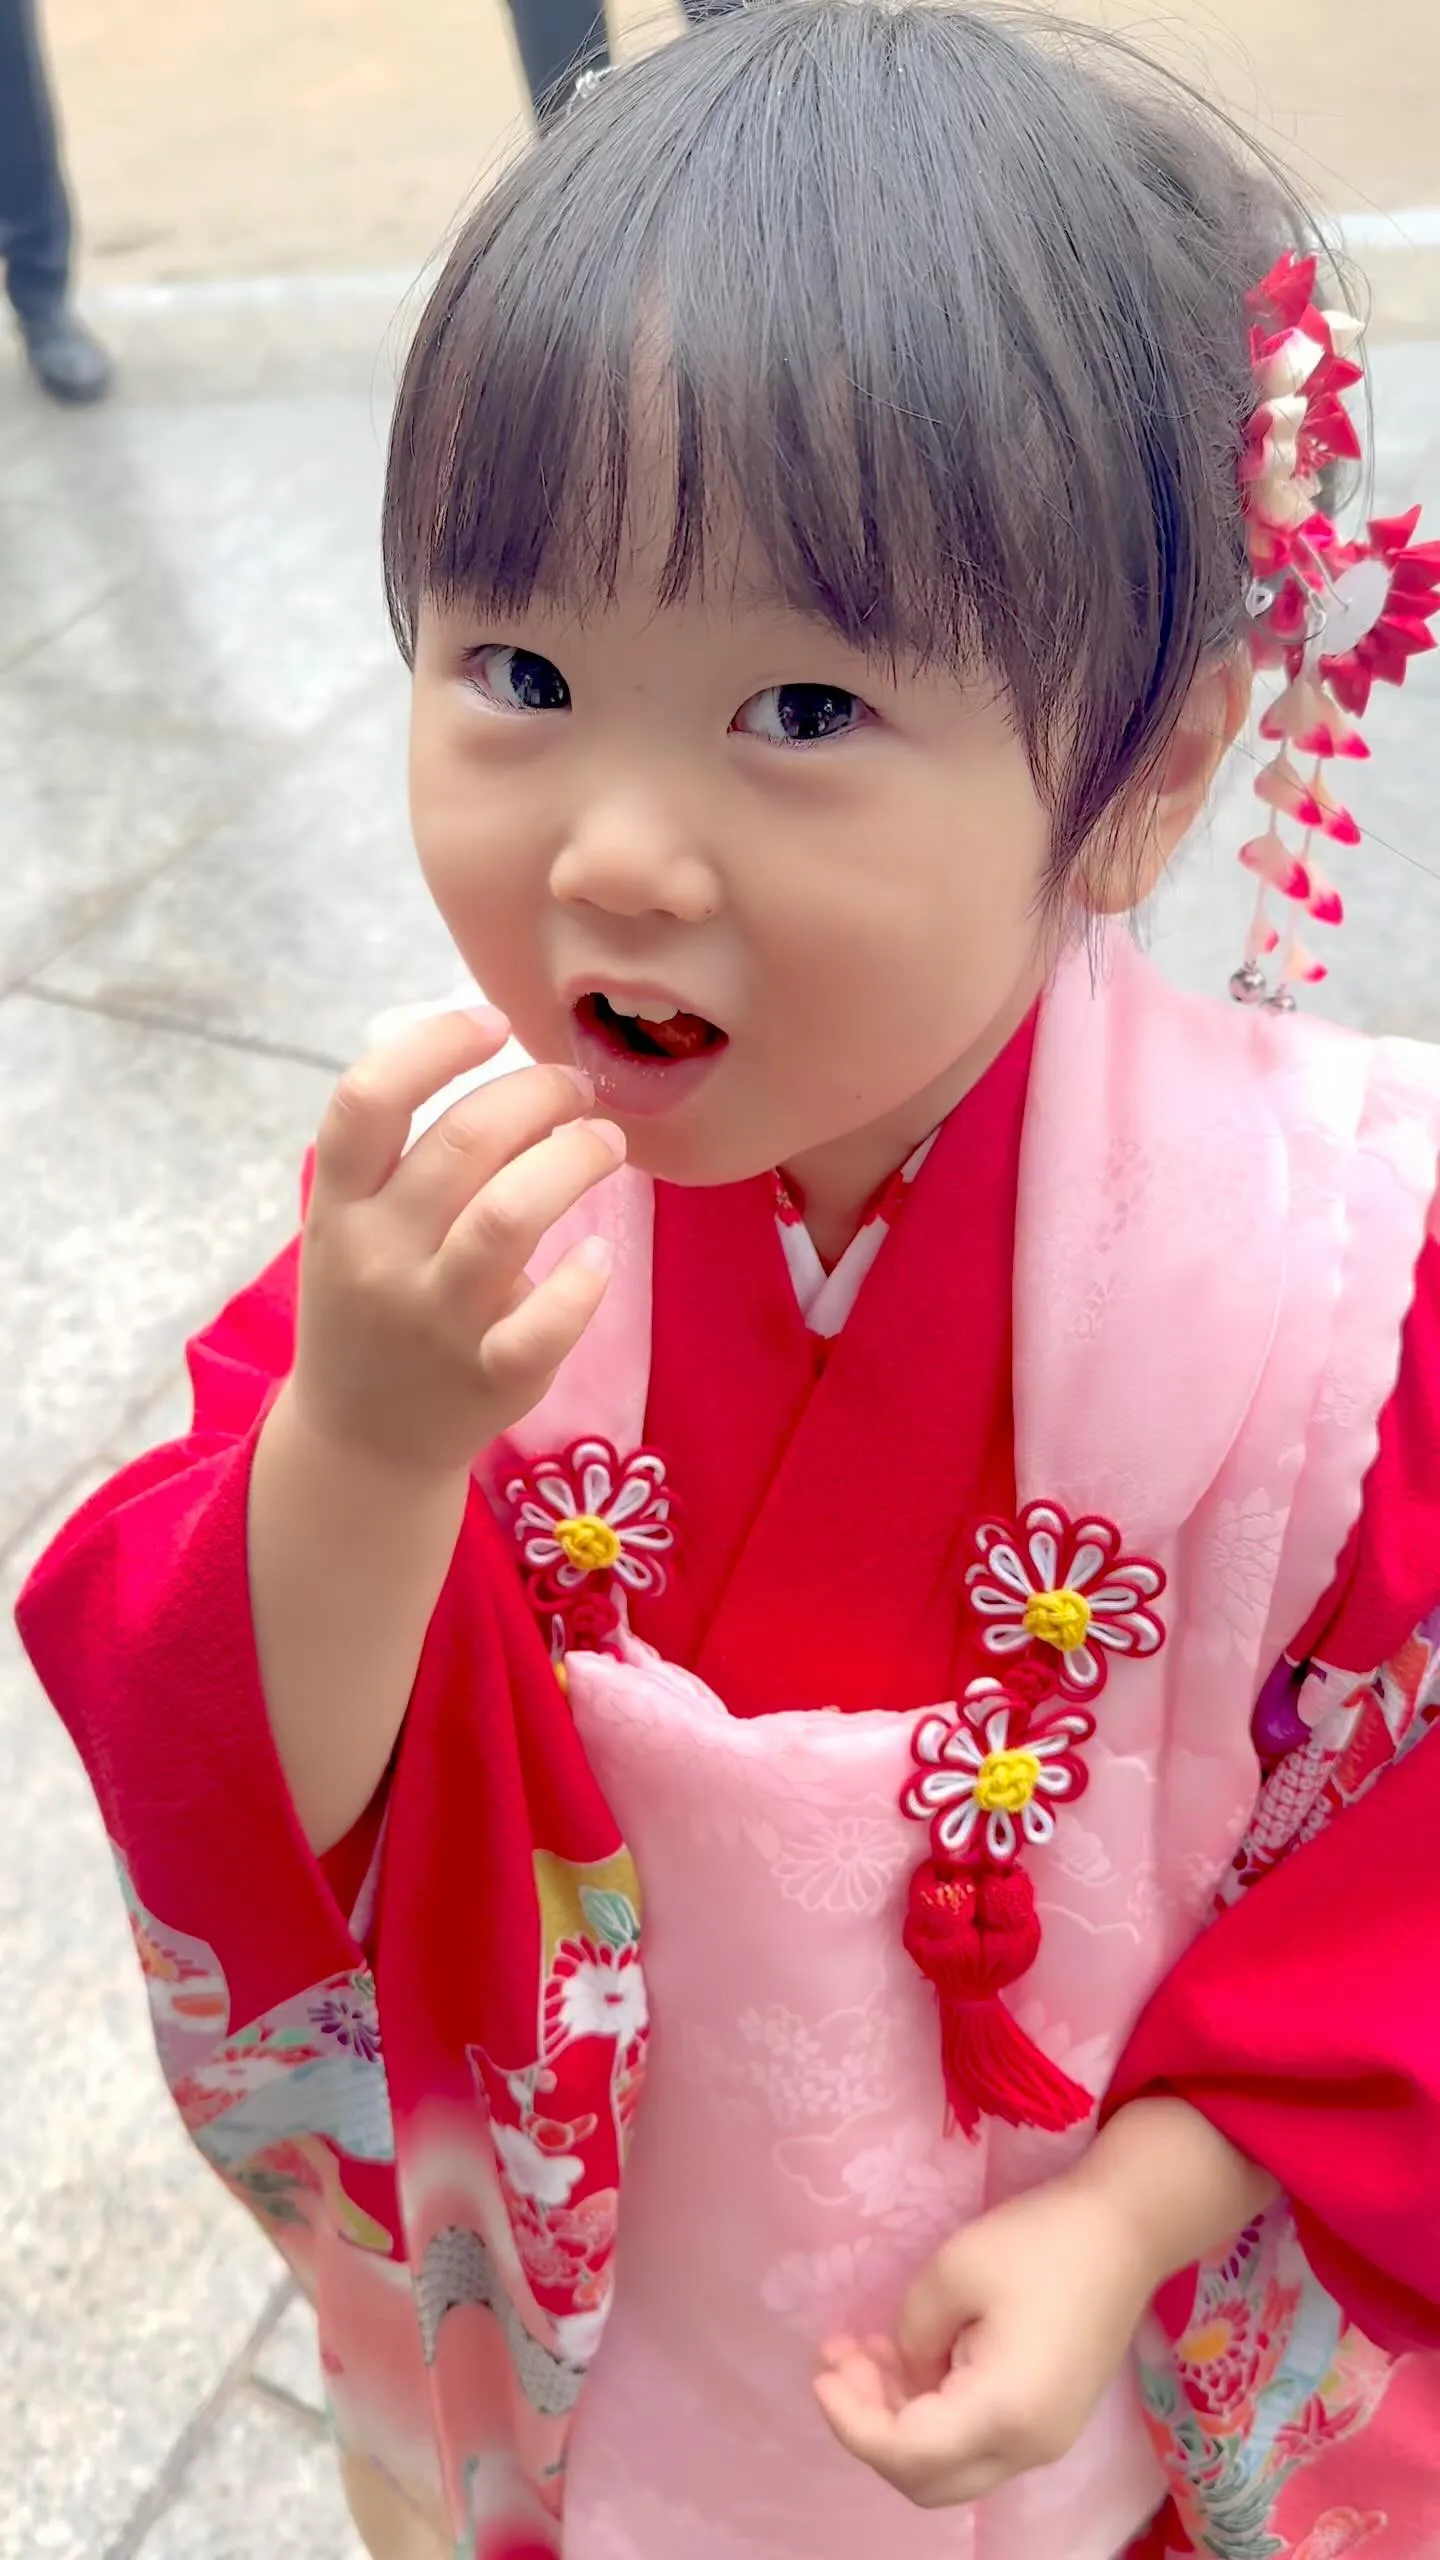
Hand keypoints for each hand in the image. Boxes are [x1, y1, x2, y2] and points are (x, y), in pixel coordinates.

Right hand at [291, 1006, 624, 1476]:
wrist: (363, 1438)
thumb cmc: (374, 1304)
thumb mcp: (351, 1228)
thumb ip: (400, 1157)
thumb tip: (497, 1066)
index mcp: (339, 1208)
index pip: (367, 1100)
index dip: (434, 1044)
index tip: (493, 1022)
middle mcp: (378, 1257)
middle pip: (464, 1141)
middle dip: (539, 1094)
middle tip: (576, 1090)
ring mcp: (433, 1321)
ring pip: (510, 1215)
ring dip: (573, 1162)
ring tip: (605, 1144)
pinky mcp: (489, 1376)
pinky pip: (547, 1319)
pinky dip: (585, 1278)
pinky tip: (600, 1254)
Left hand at [813, 2171, 1154, 2508]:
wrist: (1126, 2231)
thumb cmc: (1039, 2242)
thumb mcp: (952, 2273)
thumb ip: (910, 2336)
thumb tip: (906, 2371)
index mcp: (1003, 2413)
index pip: (907, 2455)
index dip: (853, 2423)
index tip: (820, 2373)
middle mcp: (1027, 2447)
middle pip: (926, 2479)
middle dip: (870, 2427)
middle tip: (839, 2365)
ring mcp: (1043, 2440)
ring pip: (950, 2463)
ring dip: (899, 2418)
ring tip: (861, 2353)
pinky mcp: (1048, 2420)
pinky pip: (977, 2440)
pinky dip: (933, 2412)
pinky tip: (904, 2359)